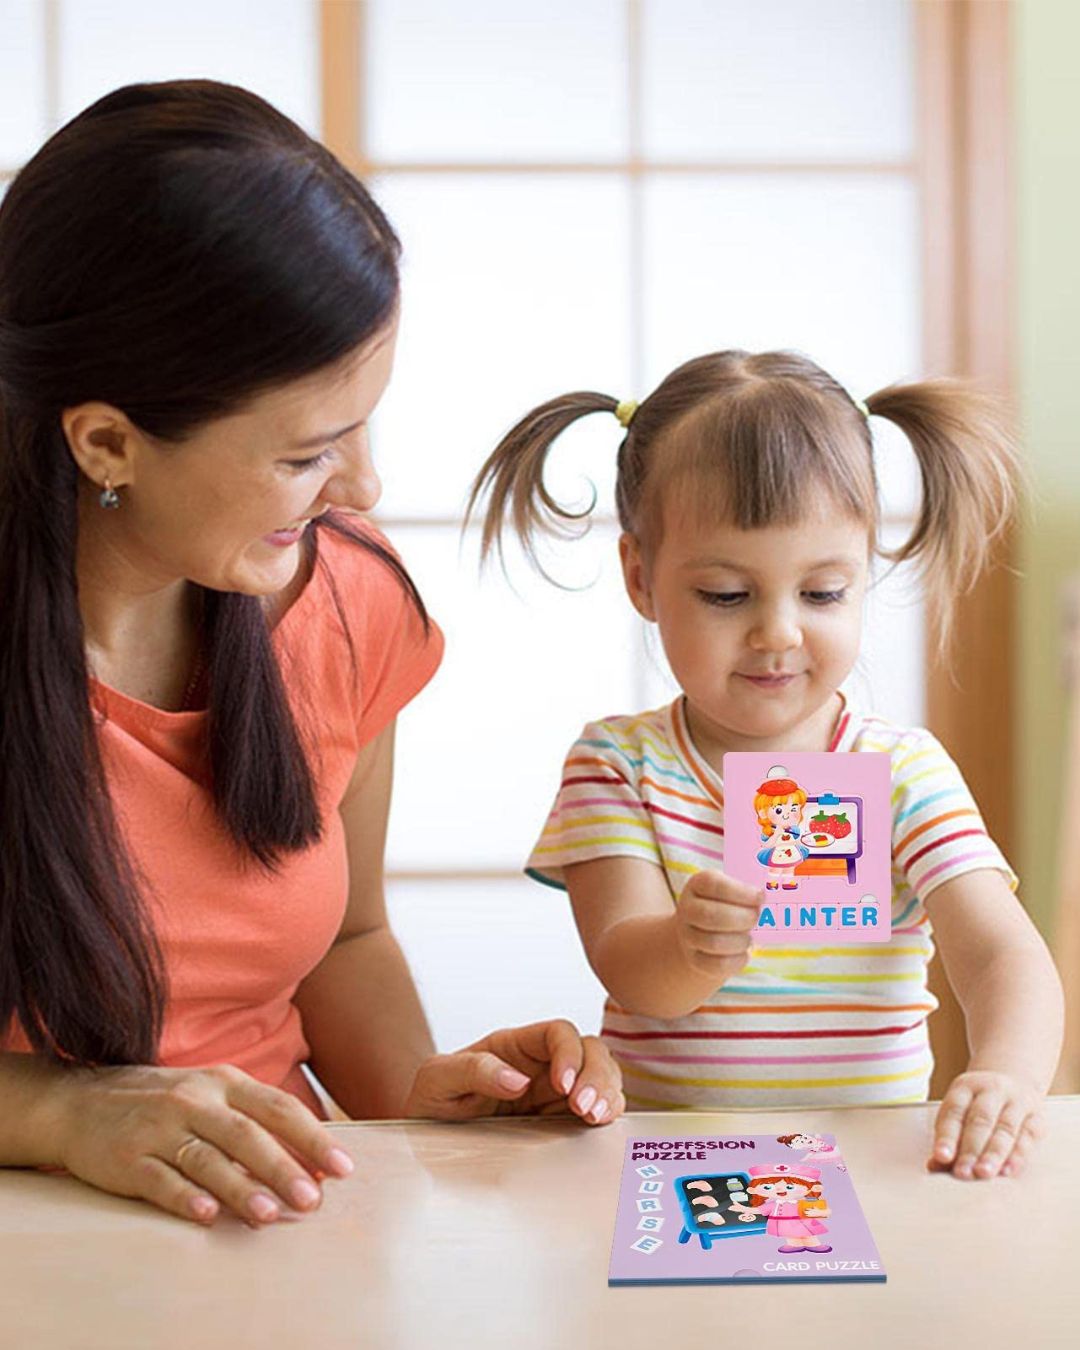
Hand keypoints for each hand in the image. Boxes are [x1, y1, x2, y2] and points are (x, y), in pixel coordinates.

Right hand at [56, 1063, 353, 1226]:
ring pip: (207, 1159)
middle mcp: (195, 1101)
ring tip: (268, 1215)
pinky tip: (207, 1216)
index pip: (278, 1108)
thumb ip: (256, 1122)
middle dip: (282, 1168)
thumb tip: (312, 1163)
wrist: (80, 1099)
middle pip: (246, 1135)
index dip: (312, 1138)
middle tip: (312, 1200)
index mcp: (224, 1083)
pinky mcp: (126, 1157)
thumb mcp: (211, 1095)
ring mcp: (159, 1127)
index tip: (342, 1168)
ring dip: (240, 1188)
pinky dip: (184, 1197)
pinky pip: (159, 1180)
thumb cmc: (163, 1101)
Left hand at [404, 1019, 623, 1125]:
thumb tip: (517, 1079)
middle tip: (586, 1108)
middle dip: (596, 1075)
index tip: (562, 1085)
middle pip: (589, 1050)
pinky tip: (600, 1125)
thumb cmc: (430, 1100)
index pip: (557, 1032)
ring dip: (607, 1093)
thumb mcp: (436, 1079)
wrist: (425, 1142)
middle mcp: (541, 1064)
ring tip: (596, 1119)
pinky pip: (598, 1107)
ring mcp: (554, 1092)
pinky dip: (608, 1113)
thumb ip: (472, 1070)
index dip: (568, 1053)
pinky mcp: (561, 1120)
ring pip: (601, 1076)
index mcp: (513, 1046)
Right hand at [674, 869, 761, 980]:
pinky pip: (716, 965)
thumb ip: (750, 890)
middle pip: (711, 915)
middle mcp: (687, 909)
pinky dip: (737, 961)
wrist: (700, 934)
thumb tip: (778, 889)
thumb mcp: (732, 891)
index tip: (761, 896)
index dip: (740, 891)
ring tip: (749, 937)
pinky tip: (743, 953)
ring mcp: (688, 936)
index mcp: (697, 885)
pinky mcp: (694, 960)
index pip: (713, 884)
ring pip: (714, 942)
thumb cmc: (725, 906)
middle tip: (757, 918)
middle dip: (742, 918)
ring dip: (740, 941)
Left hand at [928, 1069, 1045, 1179]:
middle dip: (970, 1149)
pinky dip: (1017, 1156)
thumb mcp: (960, 1113)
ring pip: (1005, 1129)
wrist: (1015, 1081)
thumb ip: (948, 1140)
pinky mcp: (1036, 1118)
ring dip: (993, 1154)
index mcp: (966, 1087)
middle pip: (980, 1120)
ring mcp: (1017, 1102)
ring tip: (983, 1174)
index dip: (947, 1136)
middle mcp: (992, 1090)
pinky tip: (1008, 1171)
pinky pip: (1027, 1137)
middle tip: (962, 1173)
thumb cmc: (978, 1106)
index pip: (954, 1112)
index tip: (941, 1157)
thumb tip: (933, 1166)